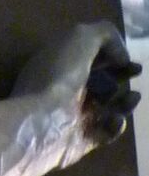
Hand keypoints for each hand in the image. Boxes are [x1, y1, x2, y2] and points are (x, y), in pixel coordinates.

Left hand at [15, 22, 139, 150]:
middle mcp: (62, 89)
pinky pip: (104, 132)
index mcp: (57, 64)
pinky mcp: (79, 140)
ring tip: (132, 97)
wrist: (40, 124)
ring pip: (105, 107)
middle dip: (120, 75)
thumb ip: (104, 35)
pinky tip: (116, 119)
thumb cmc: (58, 77)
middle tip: (136, 72)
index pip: (86, 57)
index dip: (110, 54)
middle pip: (99, 81)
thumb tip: (120, 56)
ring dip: (124, 101)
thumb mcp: (80, 38)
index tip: (128, 58)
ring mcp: (70, 116)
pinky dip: (114, 125)